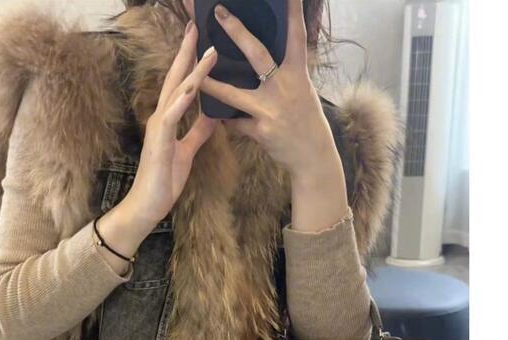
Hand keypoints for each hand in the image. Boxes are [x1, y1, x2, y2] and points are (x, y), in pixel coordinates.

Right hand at [113, 21, 218, 240]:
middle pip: (175, 78)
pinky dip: (182, 100)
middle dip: (187, 52)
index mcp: (168, 119)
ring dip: (192, 70)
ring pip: (175, 92)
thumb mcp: (187, 152)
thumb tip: (213, 116)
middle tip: (197, 27)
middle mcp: (161, 117)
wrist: (148, 205)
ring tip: (208, 49)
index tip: (203, 42)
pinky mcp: (159, 141)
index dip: (191, 63)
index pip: (181, 84)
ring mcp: (158, 127)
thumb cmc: (164, 181)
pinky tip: (193, 86)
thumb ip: (197, 132)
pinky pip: (171, 116)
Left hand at [198, 0, 347, 230]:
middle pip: (257, 54)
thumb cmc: (306, 121)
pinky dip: (228, 121)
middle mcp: (285, 88)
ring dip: (212, 86)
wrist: (313, 157)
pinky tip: (219, 119)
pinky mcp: (262, 132)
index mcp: (297, 74)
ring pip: (234, 94)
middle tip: (218, 12)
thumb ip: (286, 74)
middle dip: (237, 32)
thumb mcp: (303, 91)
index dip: (292, 13)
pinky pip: (237, 124)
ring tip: (194, 76)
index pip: (295, 37)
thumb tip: (269, 58)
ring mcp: (272, 110)